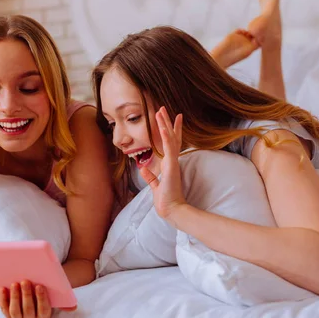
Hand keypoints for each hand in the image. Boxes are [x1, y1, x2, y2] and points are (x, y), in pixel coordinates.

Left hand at [0, 280, 76, 317]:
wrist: (33, 297)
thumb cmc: (46, 295)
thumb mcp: (55, 299)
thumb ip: (63, 302)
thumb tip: (73, 308)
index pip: (43, 310)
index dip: (41, 298)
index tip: (40, 286)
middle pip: (28, 310)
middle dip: (26, 295)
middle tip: (25, 281)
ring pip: (15, 312)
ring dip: (15, 297)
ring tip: (15, 284)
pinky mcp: (8, 316)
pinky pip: (4, 310)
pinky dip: (3, 299)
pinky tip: (3, 288)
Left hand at [139, 107, 186, 224]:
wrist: (172, 209)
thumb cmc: (165, 199)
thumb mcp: (155, 185)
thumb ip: (150, 177)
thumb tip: (143, 169)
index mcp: (169, 164)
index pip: (171, 143)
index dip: (172, 130)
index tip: (174, 118)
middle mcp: (172, 161)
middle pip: (171, 136)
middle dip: (167, 122)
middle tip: (163, 108)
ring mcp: (173, 162)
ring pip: (169, 139)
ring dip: (165, 124)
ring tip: (160, 110)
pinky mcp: (171, 166)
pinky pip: (168, 149)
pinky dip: (166, 138)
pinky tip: (163, 128)